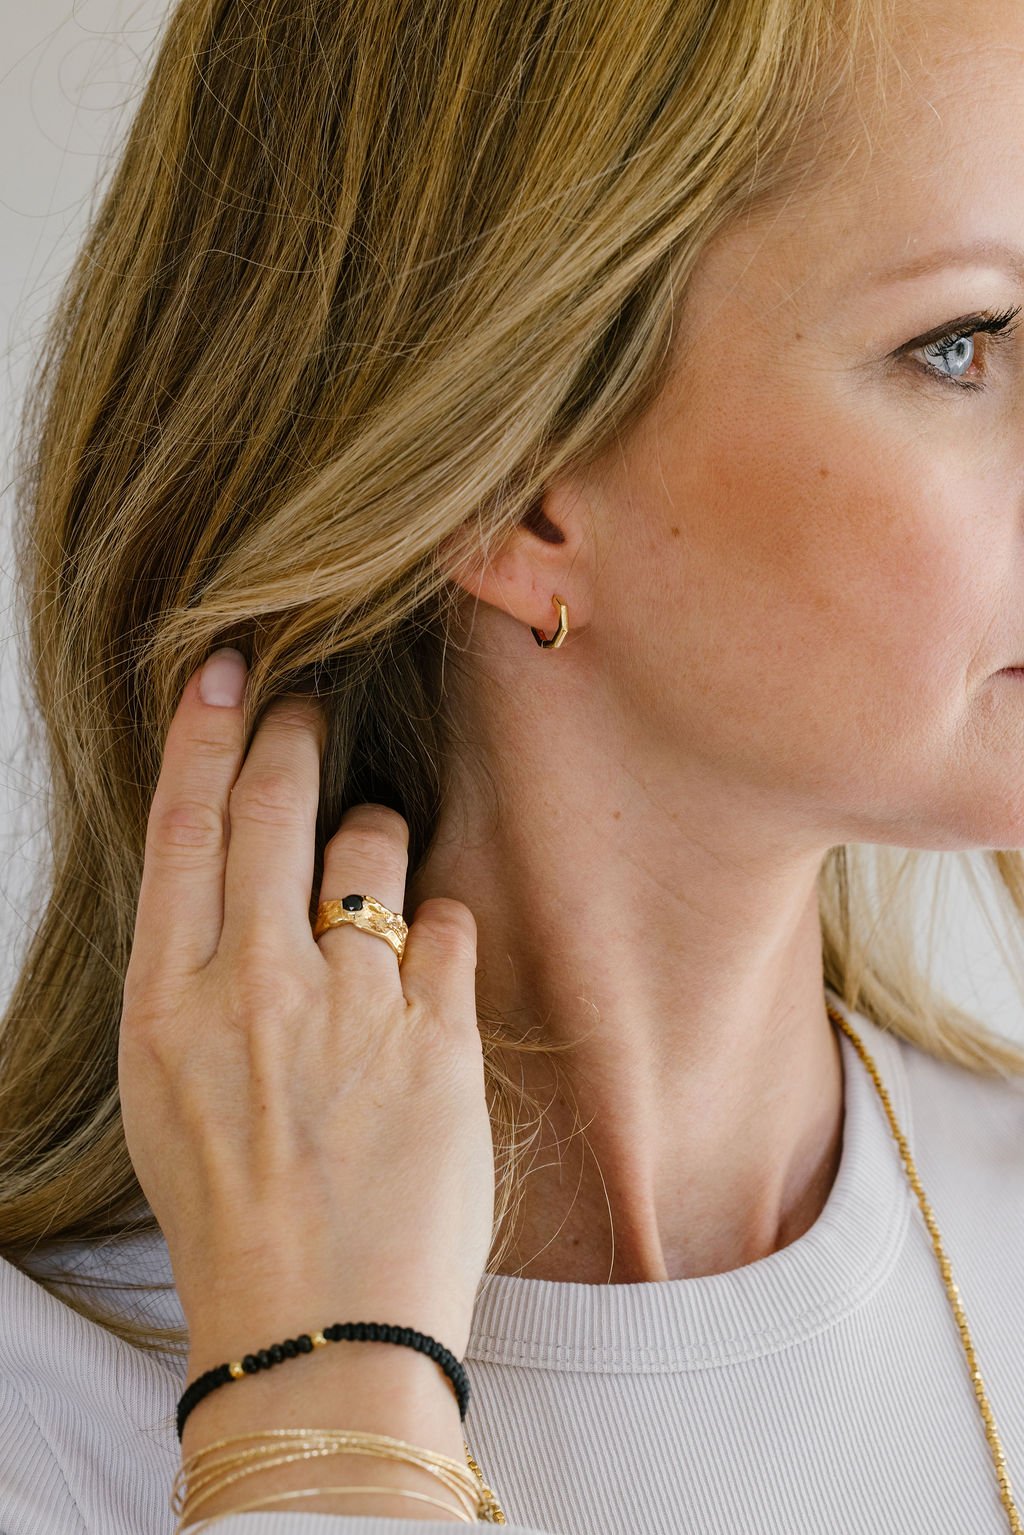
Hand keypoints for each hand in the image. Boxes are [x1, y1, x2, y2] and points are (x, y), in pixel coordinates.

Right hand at [118, 648, 494, 1365]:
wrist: (322, 1329)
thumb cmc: (237, 1212)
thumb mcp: (170, 1090)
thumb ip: (198, 978)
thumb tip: (236, 880)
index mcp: (167, 1003)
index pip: (182, 829)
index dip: (203, 735)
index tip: (225, 672)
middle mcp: (254, 988)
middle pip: (276, 807)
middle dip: (295, 736)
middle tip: (308, 707)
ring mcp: (352, 1007)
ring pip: (374, 848)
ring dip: (378, 837)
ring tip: (375, 873)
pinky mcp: (437, 1036)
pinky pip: (449, 925)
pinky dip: (441, 933)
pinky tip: (426, 975)